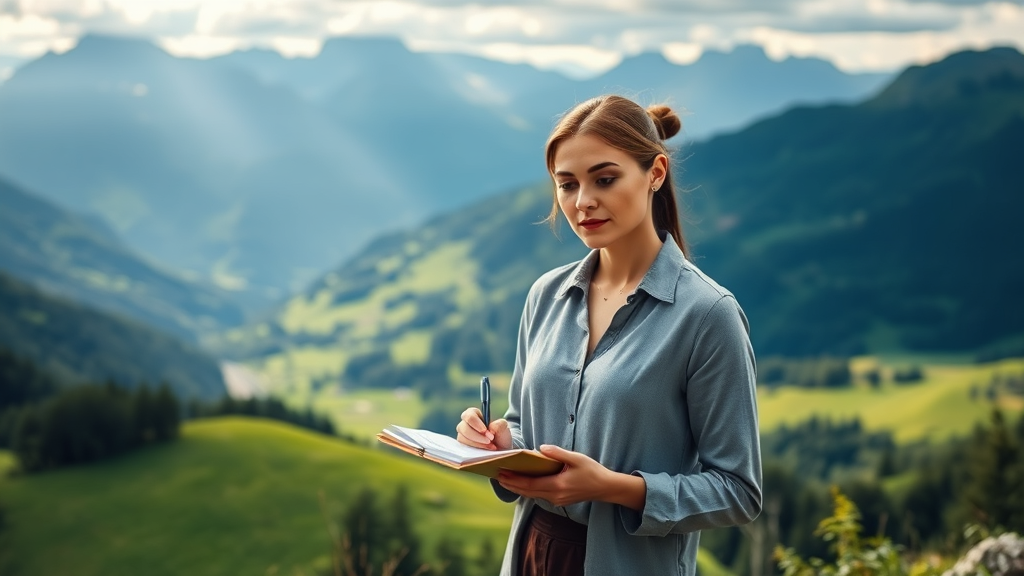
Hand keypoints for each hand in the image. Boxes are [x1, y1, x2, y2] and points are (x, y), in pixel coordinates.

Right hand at [456, 407, 511, 450]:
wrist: (501, 448)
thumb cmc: (500, 435)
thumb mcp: (504, 428)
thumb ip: (499, 424)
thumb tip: (490, 428)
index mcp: (474, 414)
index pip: (469, 415)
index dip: (476, 423)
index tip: (485, 430)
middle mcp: (465, 423)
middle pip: (464, 428)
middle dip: (477, 436)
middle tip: (489, 440)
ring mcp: (463, 435)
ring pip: (463, 439)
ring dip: (478, 444)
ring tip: (491, 446)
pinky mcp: (463, 445)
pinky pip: (464, 447)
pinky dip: (476, 449)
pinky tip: (485, 450)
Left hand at [495, 445, 644, 509]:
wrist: (606, 488)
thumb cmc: (592, 471)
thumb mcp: (576, 458)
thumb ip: (558, 453)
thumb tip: (540, 448)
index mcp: (558, 485)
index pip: (530, 484)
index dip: (514, 480)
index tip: (502, 474)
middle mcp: (555, 496)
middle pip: (528, 492)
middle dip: (512, 485)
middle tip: (497, 477)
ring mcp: (557, 500)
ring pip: (533, 495)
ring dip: (518, 488)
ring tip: (505, 480)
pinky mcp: (559, 500)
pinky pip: (539, 495)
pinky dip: (529, 490)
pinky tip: (522, 483)